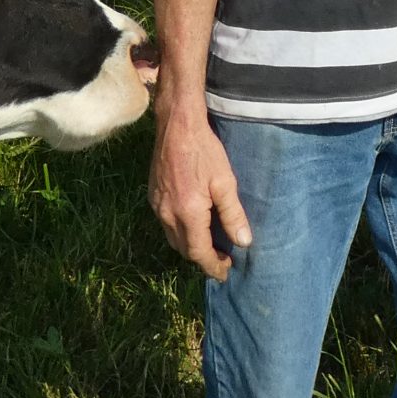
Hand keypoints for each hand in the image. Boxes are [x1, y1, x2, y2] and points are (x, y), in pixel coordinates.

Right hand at [149, 106, 251, 278]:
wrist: (176, 125)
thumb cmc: (204, 150)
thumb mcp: (225, 181)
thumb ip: (233, 214)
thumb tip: (244, 242)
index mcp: (188, 213)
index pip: (198, 252)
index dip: (212, 265)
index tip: (225, 272)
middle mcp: (168, 214)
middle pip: (184, 249)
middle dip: (202, 259)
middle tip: (222, 260)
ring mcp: (157, 206)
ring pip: (173, 238)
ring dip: (190, 246)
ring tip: (210, 245)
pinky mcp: (153, 196)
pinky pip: (165, 224)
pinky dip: (180, 232)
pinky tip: (193, 224)